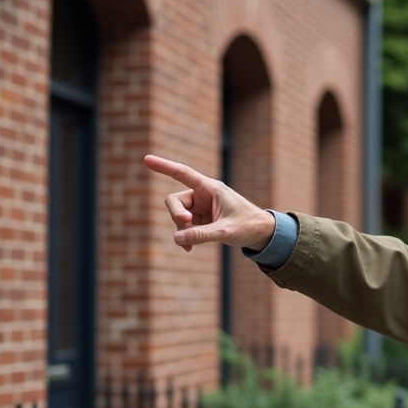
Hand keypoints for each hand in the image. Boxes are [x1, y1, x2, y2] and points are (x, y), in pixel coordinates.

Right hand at [147, 155, 275, 250]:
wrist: (261, 234)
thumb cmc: (248, 226)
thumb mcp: (225, 232)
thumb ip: (201, 235)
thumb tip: (177, 238)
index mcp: (210, 188)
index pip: (183, 173)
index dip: (164, 166)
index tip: (146, 159)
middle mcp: (203, 194)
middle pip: (175, 200)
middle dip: (176, 215)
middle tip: (186, 223)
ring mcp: (201, 207)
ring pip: (178, 215)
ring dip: (181, 229)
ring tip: (190, 245)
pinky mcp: (201, 219)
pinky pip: (185, 226)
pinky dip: (185, 237)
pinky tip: (189, 248)